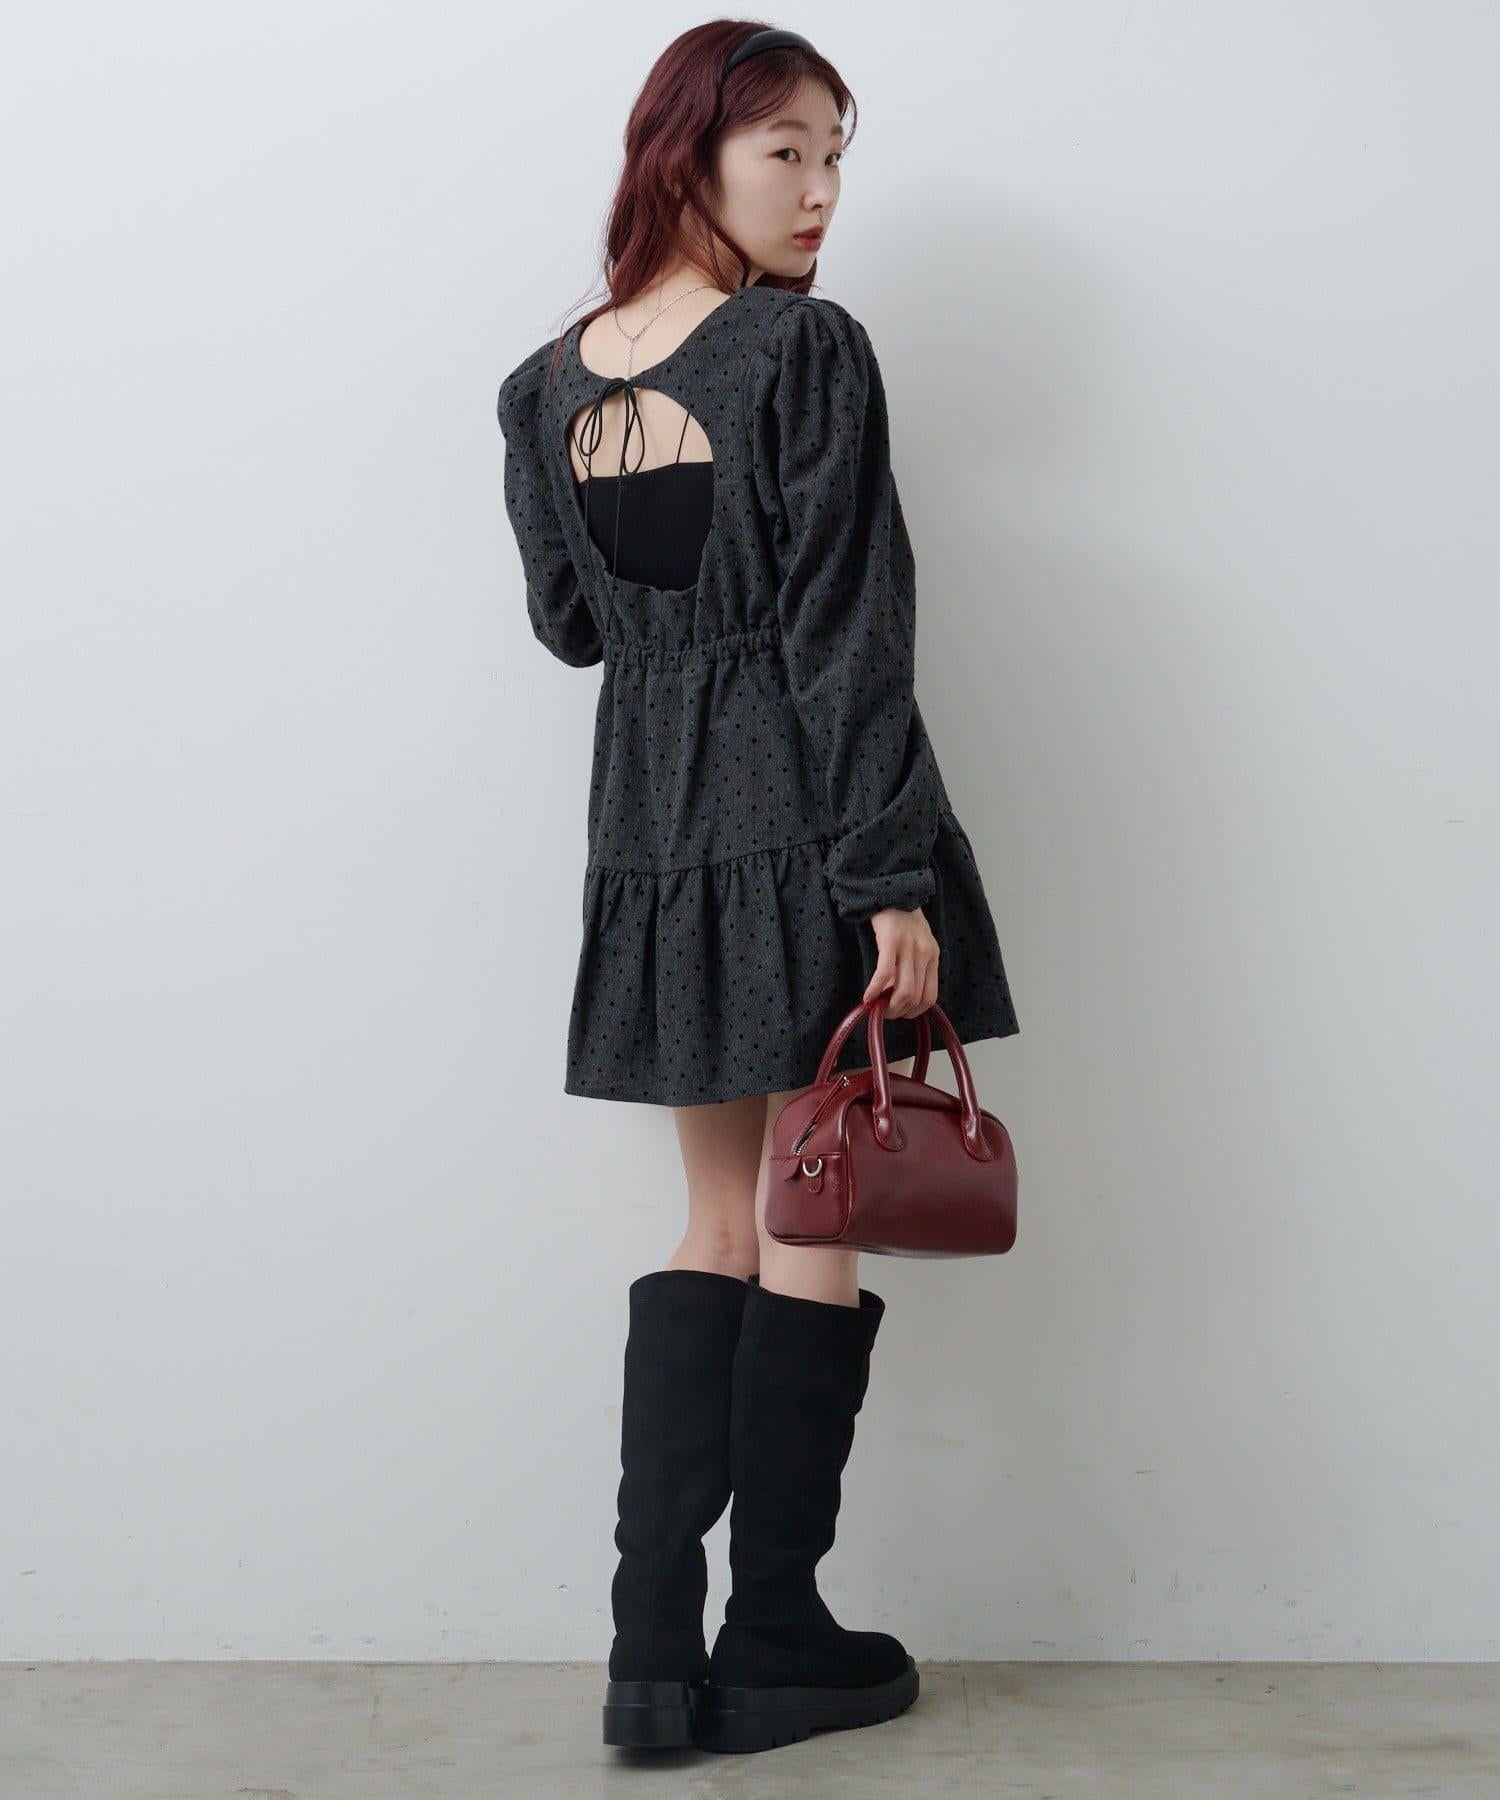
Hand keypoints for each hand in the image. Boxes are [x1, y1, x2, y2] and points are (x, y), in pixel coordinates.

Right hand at [862, 905, 939, 1019]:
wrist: (891, 890)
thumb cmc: (901, 918)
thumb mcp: (917, 942)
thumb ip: (913, 966)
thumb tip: (898, 994)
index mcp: (933, 955)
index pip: (930, 996)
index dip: (914, 1011)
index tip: (899, 1013)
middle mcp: (925, 953)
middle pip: (916, 997)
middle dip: (899, 1012)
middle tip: (884, 1013)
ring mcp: (909, 947)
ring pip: (904, 991)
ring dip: (889, 1006)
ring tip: (876, 1007)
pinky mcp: (890, 941)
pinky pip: (884, 974)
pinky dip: (874, 990)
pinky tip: (866, 996)